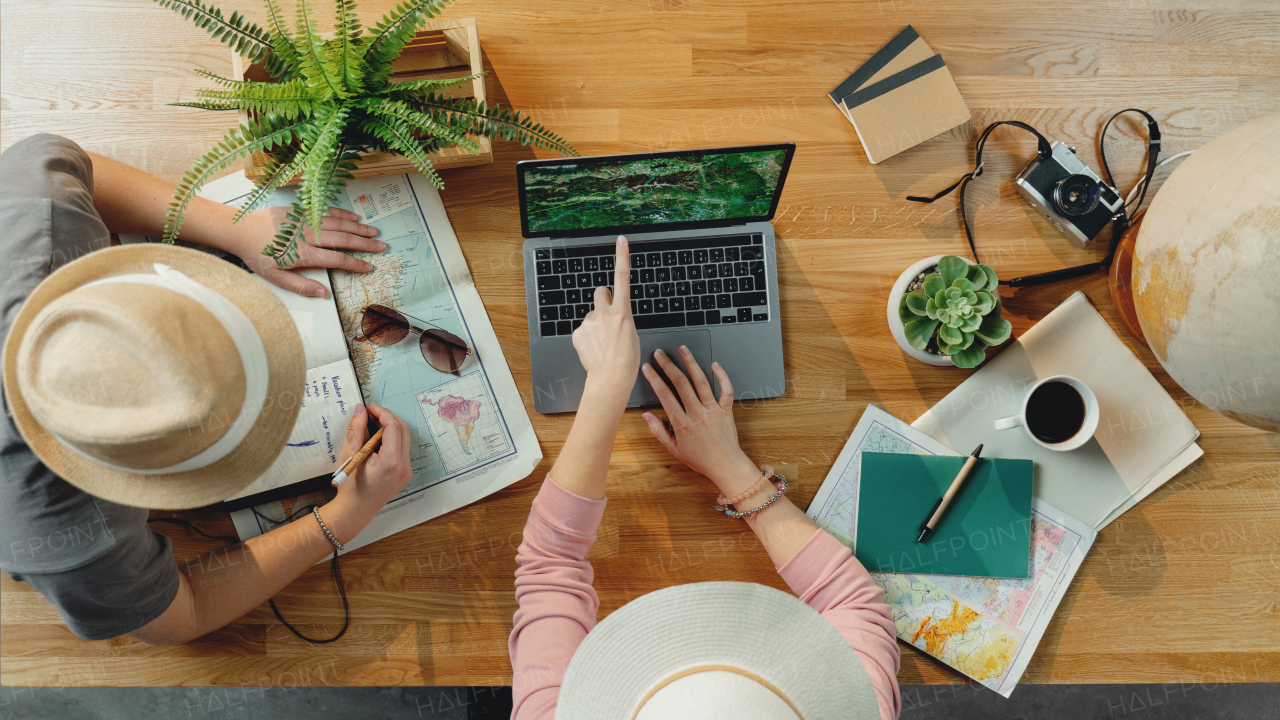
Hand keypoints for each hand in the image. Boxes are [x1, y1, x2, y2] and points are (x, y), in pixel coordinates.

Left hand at [230, 206, 384, 297]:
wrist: (239, 229)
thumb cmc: (256, 255)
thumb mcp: (275, 277)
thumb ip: (301, 286)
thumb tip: (324, 294)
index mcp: (303, 254)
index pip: (336, 260)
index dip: (355, 264)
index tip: (369, 267)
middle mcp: (308, 235)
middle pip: (342, 239)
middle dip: (364, 244)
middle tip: (381, 246)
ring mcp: (305, 220)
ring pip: (337, 223)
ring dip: (357, 228)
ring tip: (373, 232)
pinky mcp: (301, 210)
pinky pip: (325, 211)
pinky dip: (342, 214)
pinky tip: (354, 217)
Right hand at [324, 402, 413, 544]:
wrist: (356, 510)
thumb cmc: (350, 486)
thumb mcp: (349, 455)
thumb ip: (356, 430)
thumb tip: (360, 410)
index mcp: (391, 462)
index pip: (394, 427)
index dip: (383, 413)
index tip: (370, 407)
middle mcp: (404, 466)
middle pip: (403, 430)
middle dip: (388, 418)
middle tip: (371, 413)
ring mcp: (407, 471)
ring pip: (404, 439)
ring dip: (391, 428)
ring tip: (373, 424)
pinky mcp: (405, 474)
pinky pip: (402, 450)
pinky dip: (392, 440)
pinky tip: (377, 440)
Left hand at [571, 236, 639, 399]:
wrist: (611, 378)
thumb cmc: (626, 360)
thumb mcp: (631, 333)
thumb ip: (621, 318)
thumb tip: (611, 315)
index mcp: (623, 312)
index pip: (623, 278)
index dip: (622, 256)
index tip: (621, 240)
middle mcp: (605, 313)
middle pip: (601, 292)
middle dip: (603, 299)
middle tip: (608, 316)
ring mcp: (589, 323)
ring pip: (591, 314)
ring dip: (595, 323)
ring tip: (602, 343)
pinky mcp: (577, 332)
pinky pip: (582, 329)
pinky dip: (587, 337)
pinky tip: (593, 349)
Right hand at [641, 348, 759, 494]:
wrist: (725, 465)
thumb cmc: (700, 459)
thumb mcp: (674, 449)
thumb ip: (659, 431)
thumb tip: (647, 415)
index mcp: (681, 423)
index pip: (664, 395)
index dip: (654, 379)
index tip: (647, 368)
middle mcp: (696, 413)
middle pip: (680, 383)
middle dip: (668, 365)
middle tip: (660, 353)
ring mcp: (712, 410)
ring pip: (701, 381)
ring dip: (690, 363)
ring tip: (682, 349)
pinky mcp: (726, 409)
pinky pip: (726, 389)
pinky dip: (721, 375)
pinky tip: (714, 364)